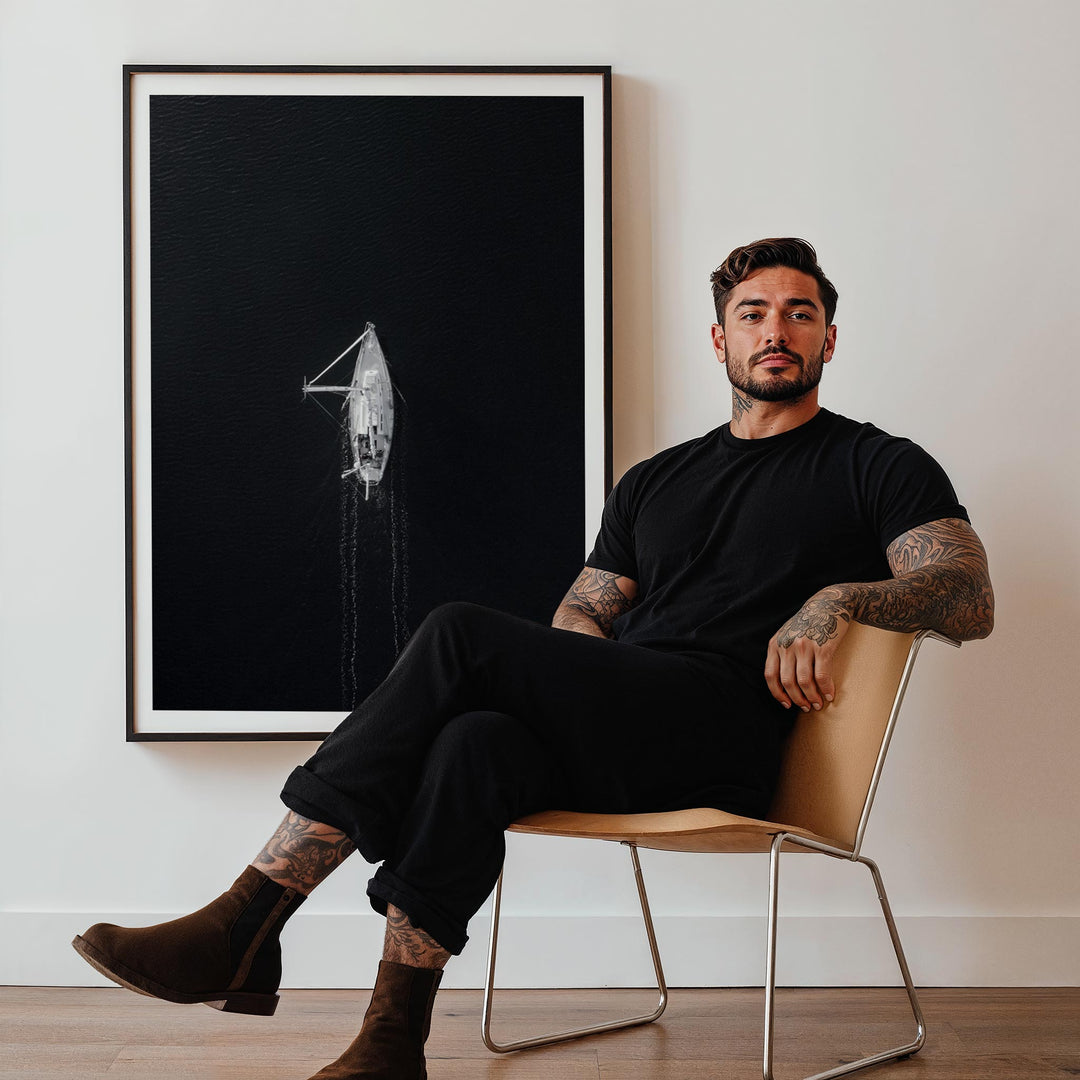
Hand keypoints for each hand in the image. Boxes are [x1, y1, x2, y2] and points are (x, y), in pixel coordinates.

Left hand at [765, 589, 852, 711]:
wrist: (829, 604)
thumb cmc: (807, 623)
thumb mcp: (786, 634)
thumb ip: (781, 653)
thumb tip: (783, 684)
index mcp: (775, 644)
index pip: (770, 676)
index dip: (777, 694)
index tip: (787, 704)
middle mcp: (787, 645)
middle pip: (787, 681)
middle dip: (797, 699)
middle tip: (806, 707)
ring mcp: (804, 646)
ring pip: (804, 681)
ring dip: (811, 697)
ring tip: (818, 704)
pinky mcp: (822, 647)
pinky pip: (822, 675)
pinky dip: (825, 689)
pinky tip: (829, 695)